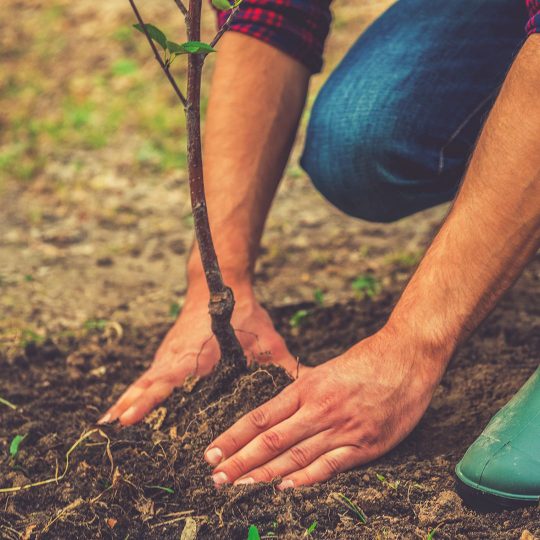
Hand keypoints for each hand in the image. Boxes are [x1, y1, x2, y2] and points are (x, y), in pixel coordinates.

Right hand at [99, 282, 301, 425]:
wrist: (219, 281)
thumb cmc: (245, 312)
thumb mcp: (267, 340)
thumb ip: (285, 366)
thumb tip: (312, 384)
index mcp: (198, 354)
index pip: (169, 380)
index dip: (149, 400)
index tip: (129, 418)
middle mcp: (177, 355)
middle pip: (149, 383)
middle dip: (130, 405)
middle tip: (110, 430)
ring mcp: (170, 353)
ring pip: (144, 379)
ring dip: (127, 399)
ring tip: (108, 425)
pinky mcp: (169, 352)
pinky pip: (149, 374)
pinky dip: (136, 390)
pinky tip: (126, 406)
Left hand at [204, 326, 447, 486]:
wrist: (407, 357)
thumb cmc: (365, 361)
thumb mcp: (326, 370)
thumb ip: (302, 392)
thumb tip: (276, 410)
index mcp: (306, 388)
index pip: (260, 417)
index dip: (234, 437)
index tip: (212, 453)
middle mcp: (318, 408)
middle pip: (271, 439)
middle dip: (240, 461)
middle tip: (215, 478)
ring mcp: (342, 428)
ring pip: (295, 455)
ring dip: (264, 473)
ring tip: (238, 486)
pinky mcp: (365, 445)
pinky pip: (331, 465)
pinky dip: (306, 479)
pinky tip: (284, 488)